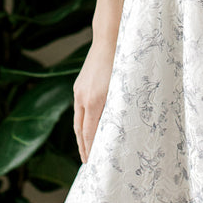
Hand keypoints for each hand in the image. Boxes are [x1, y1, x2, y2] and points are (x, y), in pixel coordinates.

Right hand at [73, 40, 115, 162]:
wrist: (109, 39)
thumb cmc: (123, 62)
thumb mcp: (125, 87)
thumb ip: (120, 108)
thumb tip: (118, 128)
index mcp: (95, 100)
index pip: (89, 133)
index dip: (90, 149)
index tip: (93, 162)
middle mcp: (83, 97)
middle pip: (80, 129)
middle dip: (83, 147)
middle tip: (87, 162)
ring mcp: (79, 90)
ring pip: (78, 119)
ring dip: (81, 135)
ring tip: (86, 147)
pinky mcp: (79, 85)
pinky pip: (79, 108)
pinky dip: (82, 120)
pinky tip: (88, 124)